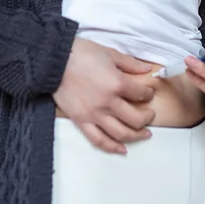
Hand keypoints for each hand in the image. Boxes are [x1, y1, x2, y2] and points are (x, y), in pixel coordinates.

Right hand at [53, 38, 156, 153]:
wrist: (54, 61)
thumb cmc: (82, 53)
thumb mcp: (110, 53)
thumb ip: (130, 63)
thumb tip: (147, 69)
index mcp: (117, 83)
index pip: (141, 94)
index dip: (148, 94)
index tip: (148, 93)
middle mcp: (108, 102)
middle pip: (135, 119)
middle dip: (147, 118)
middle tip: (150, 115)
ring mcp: (94, 114)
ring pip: (120, 133)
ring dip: (136, 136)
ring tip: (144, 134)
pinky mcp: (81, 121)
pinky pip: (98, 140)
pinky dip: (112, 148)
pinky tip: (122, 149)